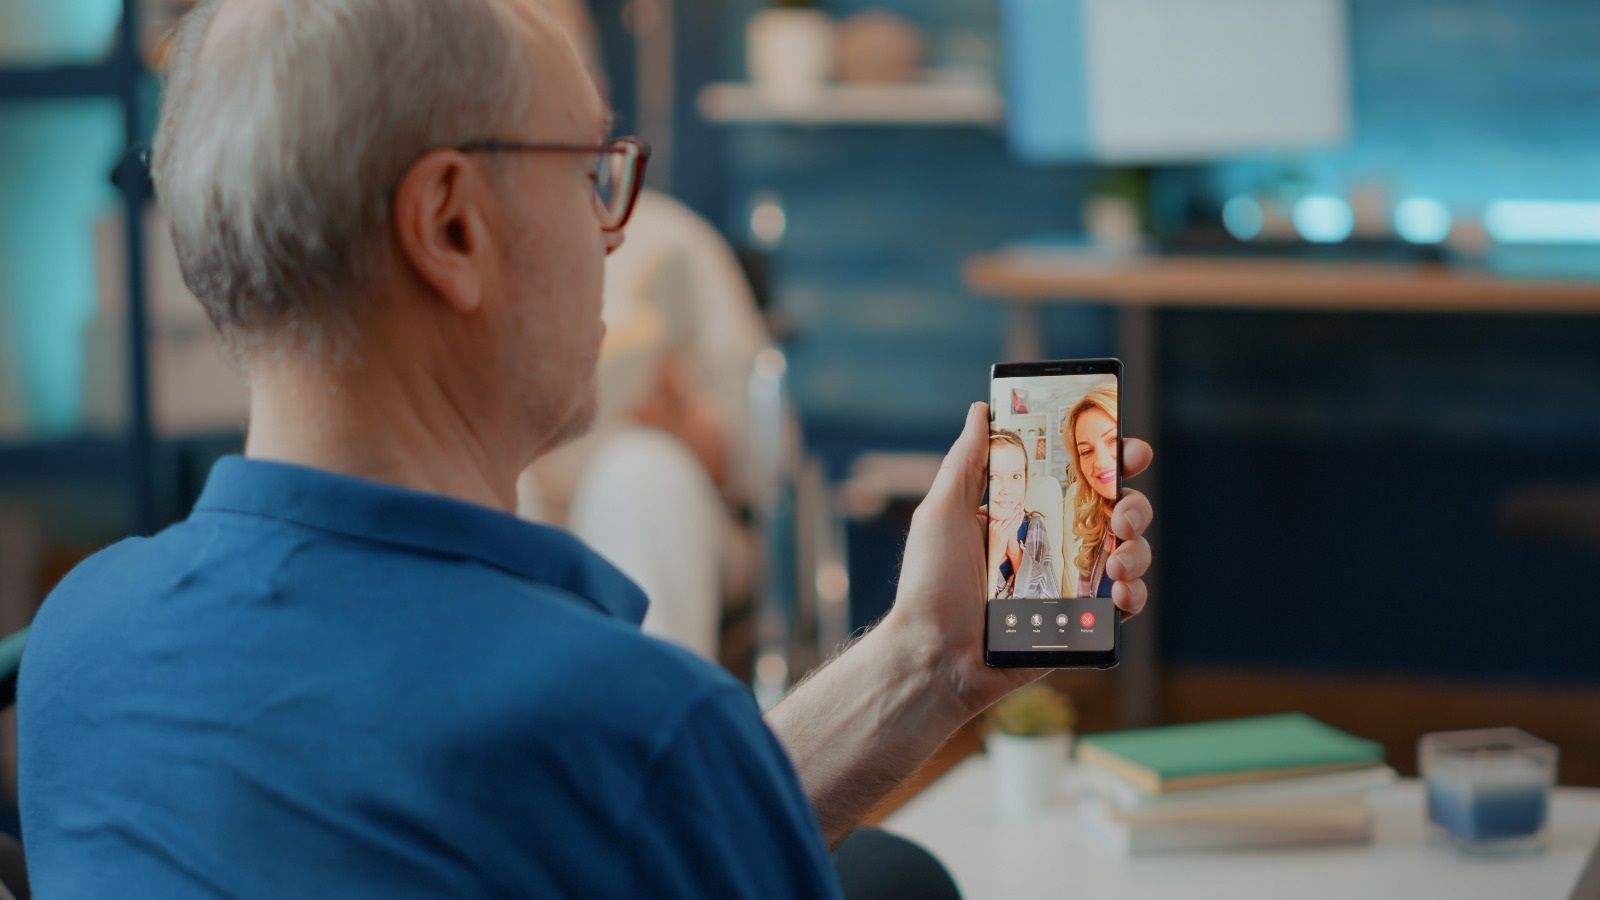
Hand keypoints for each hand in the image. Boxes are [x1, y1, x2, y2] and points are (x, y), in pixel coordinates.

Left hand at [882, 402, 1154, 716]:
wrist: (935, 655)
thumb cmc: (930, 584)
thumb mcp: (942, 512)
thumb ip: (966, 461)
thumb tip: (984, 409)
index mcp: (1022, 512)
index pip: (1075, 476)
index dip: (1107, 459)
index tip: (1126, 448)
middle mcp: (1050, 543)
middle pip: (1113, 512)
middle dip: (1133, 503)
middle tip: (1122, 512)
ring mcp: (1068, 583)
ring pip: (1128, 554)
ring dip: (1138, 548)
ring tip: (1120, 558)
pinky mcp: (1078, 624)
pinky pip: (1122, 605)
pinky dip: (1134, 595)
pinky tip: (1122, 592)